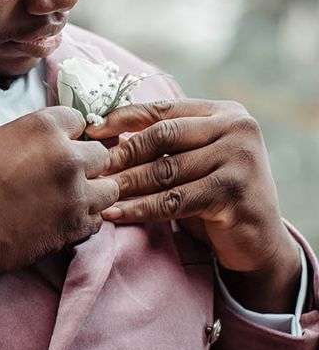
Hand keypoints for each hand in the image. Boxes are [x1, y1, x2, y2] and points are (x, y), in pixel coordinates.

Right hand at [0, 107, 118, 314]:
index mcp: (44, 128)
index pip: (79, 120)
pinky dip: (85, 219)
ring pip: (110, 189)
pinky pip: (97, 220)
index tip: (60, 145)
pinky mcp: (73, 228)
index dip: (69, 134)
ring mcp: (75, 196)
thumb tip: (44, 139)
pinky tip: (64, 218)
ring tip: (70, 198)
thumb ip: (28, 133)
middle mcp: (68, 158)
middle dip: (87, 163)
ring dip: (93, 191)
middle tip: (66, 174)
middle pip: (102, 155)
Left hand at [85, 99, 301, 312]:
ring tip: (96, 193)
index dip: (124, 118)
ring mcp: (238, 159)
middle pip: (162, 135)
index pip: (164, 108)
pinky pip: (172, 200)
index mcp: (224, 112)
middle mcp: (236, 128)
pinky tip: (114, 214)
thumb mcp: (194, 161)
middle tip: (92, 168)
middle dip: (122, 153)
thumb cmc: (215, 198)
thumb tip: (107, 136)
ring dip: (125, 184)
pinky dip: (139, 208)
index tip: (92, 131)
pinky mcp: (232, 192)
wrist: (258, 241)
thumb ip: (165, 145)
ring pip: (165, 170)